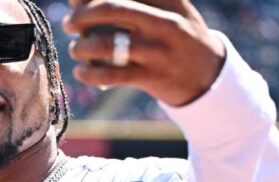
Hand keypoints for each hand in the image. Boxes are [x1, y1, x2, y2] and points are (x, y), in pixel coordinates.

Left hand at [63, 0, 225, 105]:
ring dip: (81, 47)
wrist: (208, 74)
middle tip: (69, 24)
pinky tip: (81, 72)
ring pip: (106, 44)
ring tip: (76, 49)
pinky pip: (110, 75)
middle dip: (82, 15)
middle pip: (111, 9)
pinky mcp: (151, 76)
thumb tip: (82, 1)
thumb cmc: (178, 35)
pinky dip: (89, 74)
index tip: (76, 1)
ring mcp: (157, 50)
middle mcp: (163, 21)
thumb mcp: (171, 7)